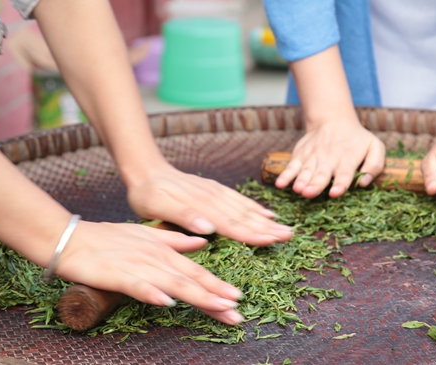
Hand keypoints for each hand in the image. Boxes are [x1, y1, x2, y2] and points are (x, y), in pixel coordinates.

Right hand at [56, 221, 244, 324]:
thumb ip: (176, 241)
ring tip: (219, 307)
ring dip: (197, 295)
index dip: (217, 286)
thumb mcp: (147, 236)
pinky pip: (136, 285)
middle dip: (216, 296)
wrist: (72, 238)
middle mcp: (156, 258)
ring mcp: (137, 266)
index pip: (196, 272)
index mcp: (164, 251)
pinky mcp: (115, 274)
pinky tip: (166, 302)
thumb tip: (202, 243)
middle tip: (237, 312)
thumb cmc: (109, 238)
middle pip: (191, 280)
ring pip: (172, 283)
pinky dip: (151, 293)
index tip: (238, 298)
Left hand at [126, 163, 292, 245]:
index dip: (252, 234)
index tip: (272, 241)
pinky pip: (239, 199)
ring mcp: (216, 192)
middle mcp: (213, 198)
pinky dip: (254, 207)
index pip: (231, 224)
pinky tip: (266, 213)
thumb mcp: (157, 207)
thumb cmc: (147, 194)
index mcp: (201, 207)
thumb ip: (183, 217)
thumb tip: (209, 228)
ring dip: (266, 220)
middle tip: (289, 237)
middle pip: (244, 216)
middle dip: (268, 228)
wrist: (146, 170)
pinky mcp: (215, 189)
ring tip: (285, 228)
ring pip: (245, 208)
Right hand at [275, 119, 385, 198]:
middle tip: (310, 193)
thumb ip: (375, 165)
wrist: (333, 119)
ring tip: (298, 189)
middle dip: (316, 184)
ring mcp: (312, 157)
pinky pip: (292, 166)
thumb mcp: (375, 146)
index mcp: (348, 158)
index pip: (344, 173)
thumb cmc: (357, 139)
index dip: (340, 183)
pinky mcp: (300, 156)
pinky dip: (286, 175)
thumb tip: (364, 183)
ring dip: (301, 181)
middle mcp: (329, 159)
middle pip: (322, 174)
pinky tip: (280, 184)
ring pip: (306, 171)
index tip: (335, 192)